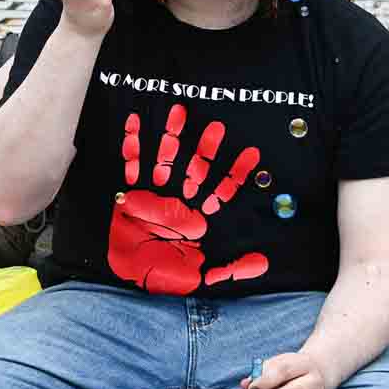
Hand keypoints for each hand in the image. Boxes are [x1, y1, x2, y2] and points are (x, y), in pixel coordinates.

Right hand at [108, 102, 267, 294]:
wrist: (124, 277)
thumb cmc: (160, 276)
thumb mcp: (200, 276)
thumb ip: (231, 270)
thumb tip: (264, 263)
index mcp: (197, 216)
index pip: (222, 191)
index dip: (237, 173)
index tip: (252, 154)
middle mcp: (177, 199)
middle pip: (196, 167)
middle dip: (206, 148)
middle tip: (218, 127)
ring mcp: (153, 191)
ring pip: (166, 157)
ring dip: (172, 135)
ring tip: (179, 110)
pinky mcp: (129, 189)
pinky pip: (132, 161)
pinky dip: (133, 142)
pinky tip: (136, 121)